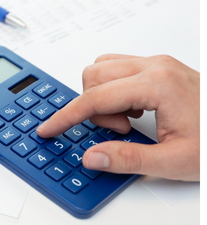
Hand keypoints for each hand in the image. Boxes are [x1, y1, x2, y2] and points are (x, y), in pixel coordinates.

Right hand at [36, 54, 198, 180]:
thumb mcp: (175, 161)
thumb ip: (127, 159)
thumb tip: (91, 156)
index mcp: (156, 84)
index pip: (94, 98)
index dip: (66, 116)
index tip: (49, 128)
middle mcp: (154, 66)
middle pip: (94, 75)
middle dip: (92, 106)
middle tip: (117, 132)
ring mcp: (157, 64)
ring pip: (103, 68)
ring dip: (102, 96)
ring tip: (126, 122)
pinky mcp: (159, 67)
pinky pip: (118, 70)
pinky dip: (114, 91)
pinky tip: (133, 112)